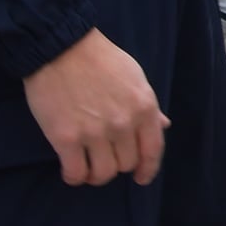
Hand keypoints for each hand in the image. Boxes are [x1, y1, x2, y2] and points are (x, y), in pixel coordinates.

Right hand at [22, 29, 168, 187]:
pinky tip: (71, 170)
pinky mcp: (66, 138)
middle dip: (117, 165)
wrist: (61, 48)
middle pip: (126, 164)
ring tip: (87, 166)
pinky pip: (76, 173)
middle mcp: (123, 124)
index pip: (153, 150)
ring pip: (102, 174)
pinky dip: (74, 177)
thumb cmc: (100, 59)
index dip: (148, 169)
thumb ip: (148, 107)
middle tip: (105, 158)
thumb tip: (163, 126)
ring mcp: (95, 132)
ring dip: (95, 175)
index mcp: (144, 107)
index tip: (141, 178)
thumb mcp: (134, 77)